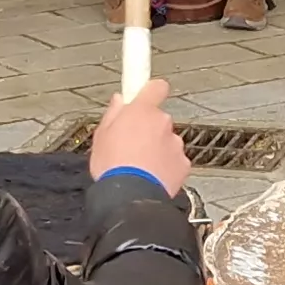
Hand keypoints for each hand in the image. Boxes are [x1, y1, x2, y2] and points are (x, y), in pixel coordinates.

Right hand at [87, 77, 189, 192]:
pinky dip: (166, 167)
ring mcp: (175, 144)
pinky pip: (174, 160)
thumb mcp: (101, 137)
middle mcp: (163, 123)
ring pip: (167, 141)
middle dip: (149, 129)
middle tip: (131, 146)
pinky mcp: (183, 163)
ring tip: (139, 167)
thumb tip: (119, 102)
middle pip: (158, 119)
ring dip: (157, 150)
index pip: (155, 87)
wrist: (130, 197)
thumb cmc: (113, 167)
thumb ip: (113, 114)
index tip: (144, 94)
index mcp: (142, 112)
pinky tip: (151, 177)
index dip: (150, 91)